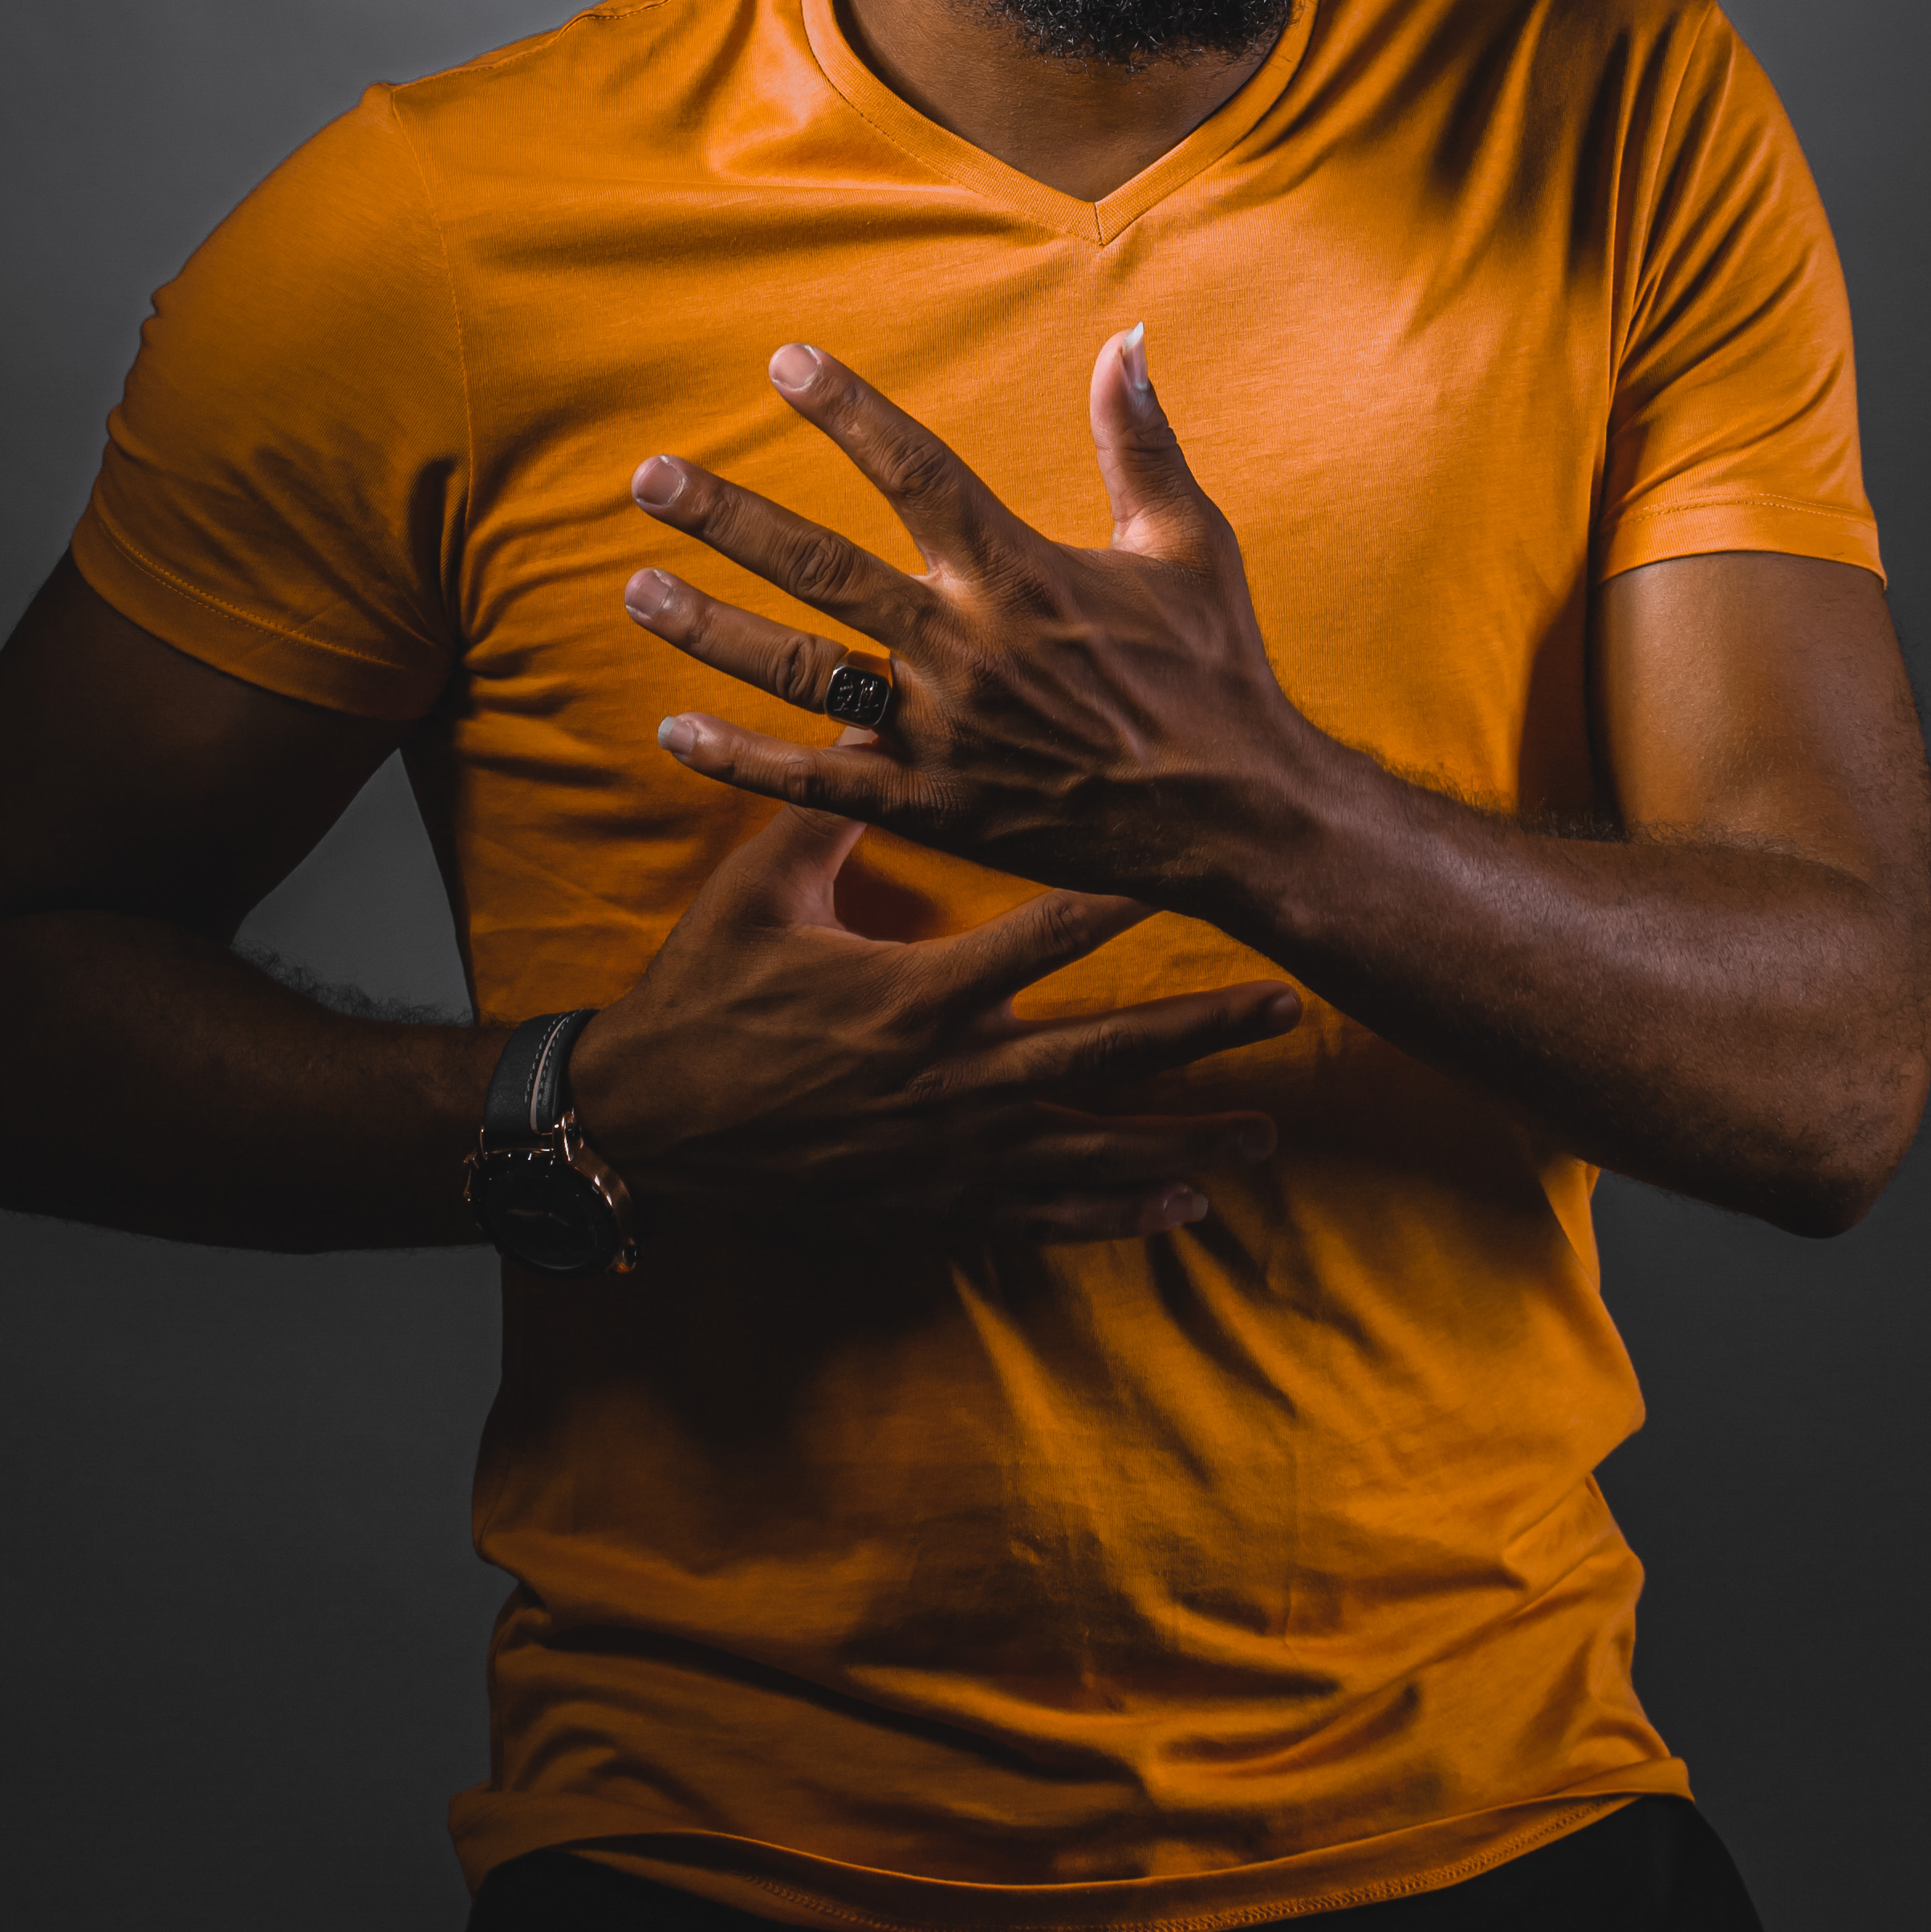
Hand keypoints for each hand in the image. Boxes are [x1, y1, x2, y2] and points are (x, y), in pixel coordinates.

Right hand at [572, 766, 1297, 1249]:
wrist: (646, 1127)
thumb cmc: (701, 997)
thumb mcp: (754, 891)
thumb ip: (821, 805)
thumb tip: (867, 713)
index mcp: (919, 994)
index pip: (1047, 934)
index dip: (1128, 896)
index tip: (1196, 865)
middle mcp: (954, 1079)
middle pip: (1107, 1054)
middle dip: (1202, 1033)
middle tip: (1285, 1010)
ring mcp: (952, 1154)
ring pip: (1096, 1152)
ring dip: (1188, 1142)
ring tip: (1267, 1134)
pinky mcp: (936, 1206)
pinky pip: (1046, 1218)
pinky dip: (1116, 1217)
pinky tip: (1179, 1210)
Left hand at [621, 330, 1307, 904]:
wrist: (1239, 815)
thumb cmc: (1217, 670)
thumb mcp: (1190, 542)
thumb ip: (1141, 438)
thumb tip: (1125, 336)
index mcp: (1021, 570)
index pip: (915, 468)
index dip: (847, 410)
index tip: (784, 361)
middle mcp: (967, 644)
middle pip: (821, 566)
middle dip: (728, 517)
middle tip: (650, 478)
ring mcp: (941, 730)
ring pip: (800, 668)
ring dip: (711, 628)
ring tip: (635, 589)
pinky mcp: (934, 806)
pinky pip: (816, 781)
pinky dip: (741, 759)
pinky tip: (673, 730)